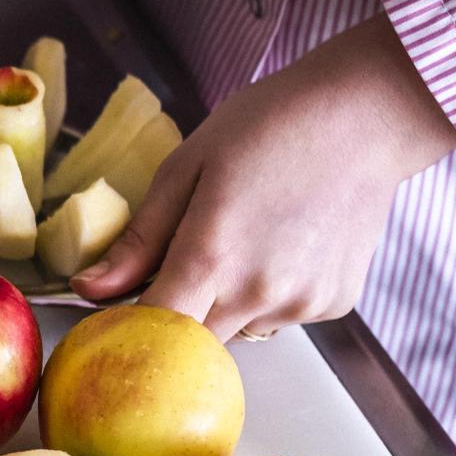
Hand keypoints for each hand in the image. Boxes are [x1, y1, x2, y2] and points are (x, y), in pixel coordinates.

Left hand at [69, 15, 455, 340]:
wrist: (367, 114)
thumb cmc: (271, 125)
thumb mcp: (186, 168)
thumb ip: (138, 241)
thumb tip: (89, 290)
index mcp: (212, 258)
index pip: (152, 331)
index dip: (129, 327)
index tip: (119, 309)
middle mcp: (259, 293)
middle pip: (192, 341)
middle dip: (176, 312)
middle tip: (184, 256)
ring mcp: (302, 304)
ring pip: (237, 330)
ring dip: (224, 303)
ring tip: (245, 238)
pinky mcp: (334, 304)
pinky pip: (280, 317)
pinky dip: (268, 294)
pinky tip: (283, 243)